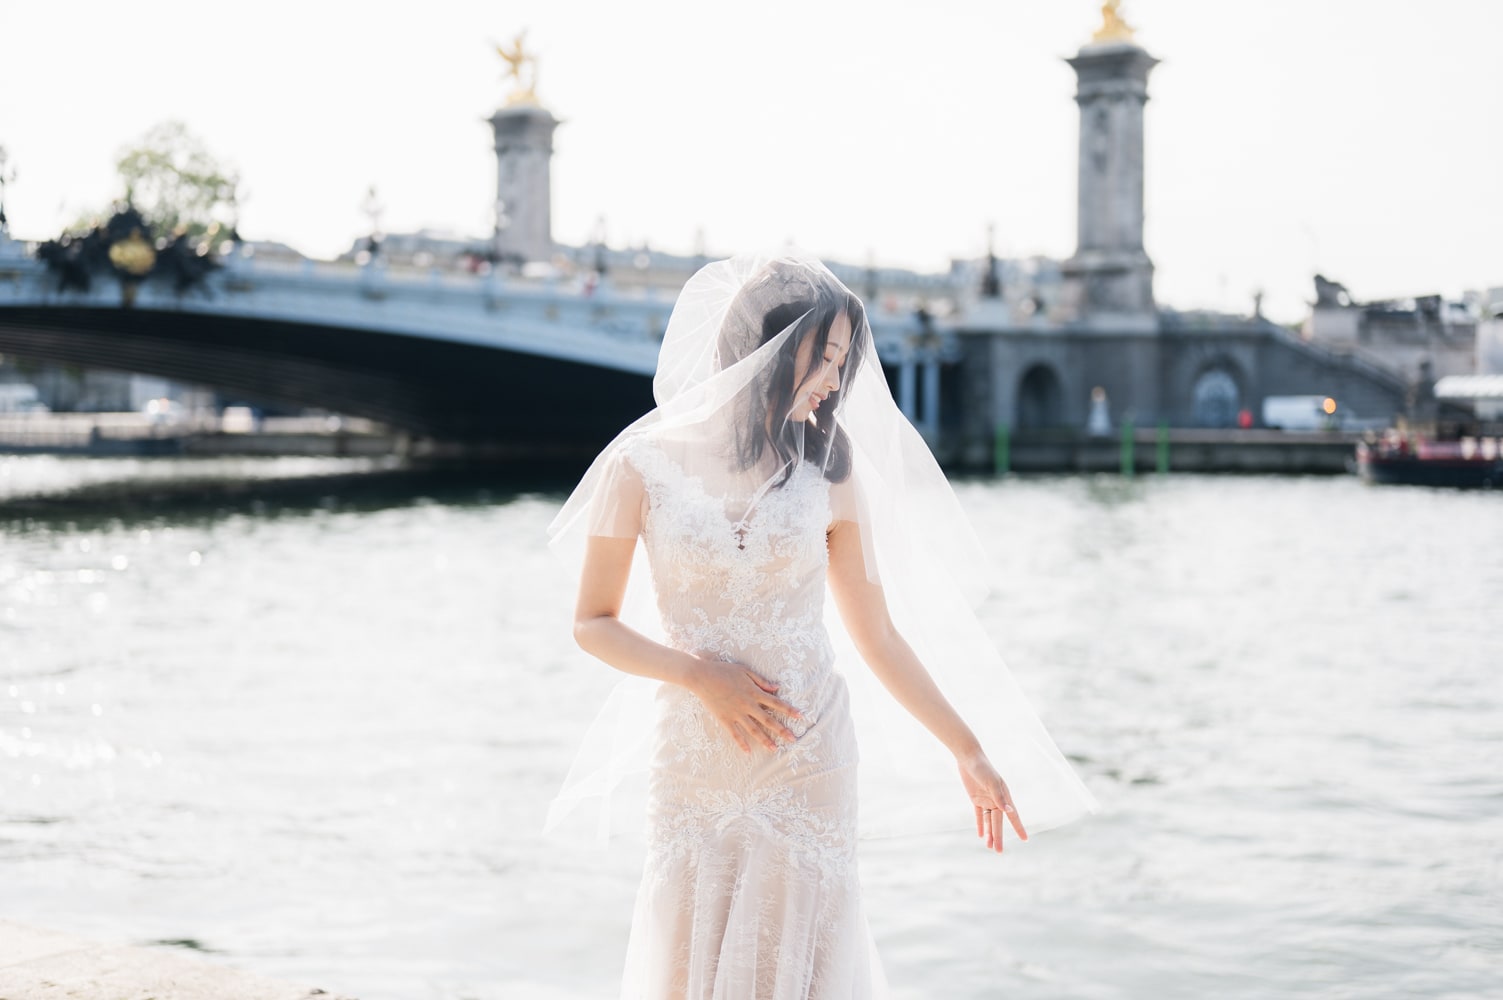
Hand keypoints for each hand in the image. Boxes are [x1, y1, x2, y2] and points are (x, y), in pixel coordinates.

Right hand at [686, 656, 801, 752]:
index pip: (776, 703)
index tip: (801, 716)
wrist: (702, 676)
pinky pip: (735, 733)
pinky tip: (748, 751)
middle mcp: (747, 705)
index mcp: (754, 692)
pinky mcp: (724, 719)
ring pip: (753, 729)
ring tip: (774, 749)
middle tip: (793, 739)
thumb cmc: (724, 670)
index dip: (789, 710)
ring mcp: (736, 713)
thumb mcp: (745, 671)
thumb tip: (776, 688)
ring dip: (765, 740)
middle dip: (782, 730)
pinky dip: (741, 743)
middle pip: (768, 720)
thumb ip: (761, 681)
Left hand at [957, 750, 1026, 852]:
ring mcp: (986, 800)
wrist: (969, 758)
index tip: (1025, 839)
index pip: (1013, 816)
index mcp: (1004, 796)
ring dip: (989, 833)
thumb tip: (1010, 811)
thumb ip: (999, 797)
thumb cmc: (982, 768)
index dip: (1018, 828)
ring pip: (989, 821)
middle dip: (999, 837)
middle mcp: (997, 800)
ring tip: (989, 847)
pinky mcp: (976, 799)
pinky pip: (979, 815)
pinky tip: (981, 835)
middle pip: (998, 823)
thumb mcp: (991, 782)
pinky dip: (980, 825)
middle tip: (999, 852)